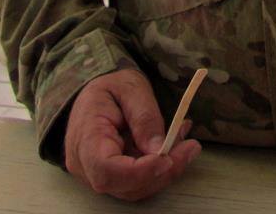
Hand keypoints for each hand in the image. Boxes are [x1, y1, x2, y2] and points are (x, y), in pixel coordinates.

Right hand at [64, 68, 200, 200]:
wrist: (97, 92)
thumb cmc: (111, 86)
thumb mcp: (131, 88)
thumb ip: (144, 117)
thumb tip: (159, 149)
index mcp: (85, 137)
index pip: (106, 169)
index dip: (138, 171)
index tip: (167, 159)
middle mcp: (86, 164)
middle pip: (124, 185)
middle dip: (161, 172)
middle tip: (190, 148)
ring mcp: (97, 174)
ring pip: (134, 189)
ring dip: (165, 171)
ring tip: (187, 143)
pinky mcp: (112, 176)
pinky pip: (138, 182)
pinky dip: (161, 169)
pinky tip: (176, 146)